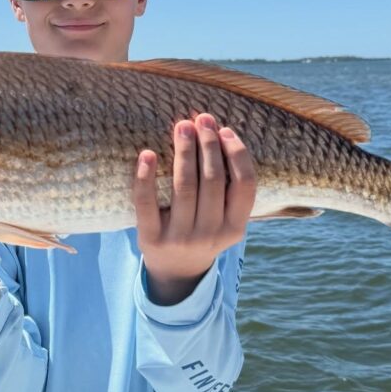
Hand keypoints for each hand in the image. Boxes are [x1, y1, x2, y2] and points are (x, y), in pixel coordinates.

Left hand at [133, 114, 256, 305]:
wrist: (176, 273)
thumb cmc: (204, 232)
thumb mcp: (226, 221)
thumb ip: (230, 190)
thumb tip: (221, 134)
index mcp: (235, 228)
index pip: (244, 185)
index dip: (237, 154)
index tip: (225, 130)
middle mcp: (210, 235)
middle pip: (213, 181)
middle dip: (208, 144)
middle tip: (202, 118)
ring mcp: (180, 238)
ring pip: (184, 187)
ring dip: (184, 151)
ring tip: (182, 126)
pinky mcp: (151, 238)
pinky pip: (146, 203)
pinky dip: (145, 177)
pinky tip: (148, 153)